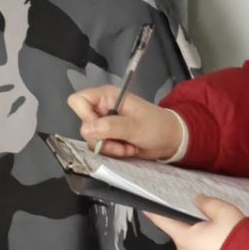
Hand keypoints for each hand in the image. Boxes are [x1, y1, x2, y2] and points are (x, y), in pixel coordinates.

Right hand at [68, 86, 184, 161]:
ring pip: (92, 140)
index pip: (78, 100)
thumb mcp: (135, 125)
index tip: (100, 127)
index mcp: (108, 97)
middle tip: (121, 140)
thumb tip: (88, 128)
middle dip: (102, 138)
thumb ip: (110, 127)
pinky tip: (128, 149)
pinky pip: (101, 149)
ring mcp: (105, 125)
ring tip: (128, 145)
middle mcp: (103, 110)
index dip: (84, 115)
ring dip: (110, 148)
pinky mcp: (109, 139)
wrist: (170, 140)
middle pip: (84, 125)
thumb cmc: (158, 126)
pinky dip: (114, 152)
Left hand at [146, 197, 246, 249]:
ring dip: (201, 240)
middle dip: (191, 226)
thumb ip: (207, 203)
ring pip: (192, 247)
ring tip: (221, 235)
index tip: (145, 205)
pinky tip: (223, 248)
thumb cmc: (235, 239)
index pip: (162, 221)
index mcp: (184, 238)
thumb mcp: (223, 211)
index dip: (153, 212)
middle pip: (181, 234)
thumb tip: (197, 200)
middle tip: (209, 219)